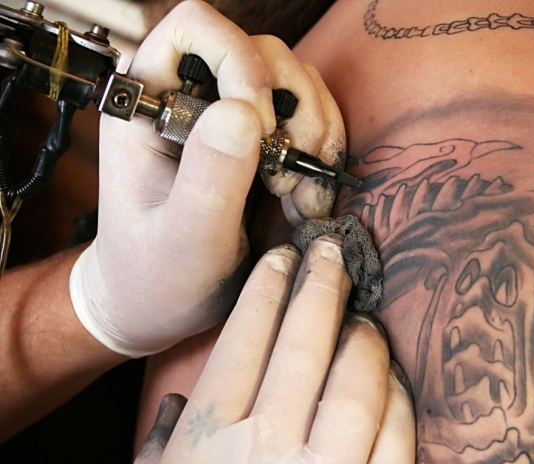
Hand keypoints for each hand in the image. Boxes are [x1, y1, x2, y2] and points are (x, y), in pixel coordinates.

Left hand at [69, 0, 345, 355]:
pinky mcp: (261, 143)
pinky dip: (323, 154)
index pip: (196, 30)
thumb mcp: (182, 239)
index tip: (263, 128)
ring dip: (316, 136)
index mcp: (149, 106)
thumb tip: (245, 111)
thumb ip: (209, 178)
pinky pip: (311, 119)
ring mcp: (230, 119)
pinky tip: (307, 198)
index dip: (239, 62)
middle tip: (287, 177)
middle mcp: (191, 100)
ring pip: (297, 83)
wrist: (163, 302)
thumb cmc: (156, 276)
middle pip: (263, 53)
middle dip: (294, 111)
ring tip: (301, 197)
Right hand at [133, 235, 414, 463]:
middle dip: (319, 289)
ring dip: (362, 341)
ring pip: (355, 386)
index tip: (281, 259)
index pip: (244, 341)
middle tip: (331, 251)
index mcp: (207, 440)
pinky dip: (397, 401)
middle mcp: (265, 450)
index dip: (266, 291)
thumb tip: (179, 400)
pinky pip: (393, 439)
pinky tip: (393, 379)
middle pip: (301, 347)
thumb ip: (161, 444)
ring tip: (361, 314)